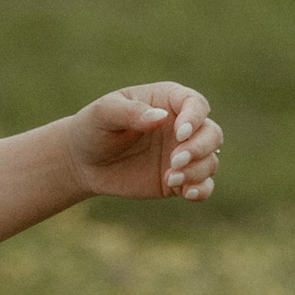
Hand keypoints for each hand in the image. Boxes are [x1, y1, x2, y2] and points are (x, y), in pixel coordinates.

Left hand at [68, 83, 221, 201]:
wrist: (83, 162)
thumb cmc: (93, 128)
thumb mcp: (103, 114)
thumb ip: (130, 112)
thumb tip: (161, 117)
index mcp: (168, 101)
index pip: (196, 104)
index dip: (194, 118)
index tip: (179, 134)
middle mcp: (181, 127)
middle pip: (212, 133)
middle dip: (199, 147)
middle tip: (174, 160)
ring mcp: (183, 154)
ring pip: (210, 160)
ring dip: (197, 170)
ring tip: (171, 178)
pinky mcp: (179, 178)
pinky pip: (203, 184)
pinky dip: (202, 189)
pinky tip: (187, 193)